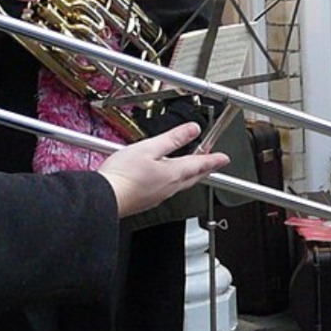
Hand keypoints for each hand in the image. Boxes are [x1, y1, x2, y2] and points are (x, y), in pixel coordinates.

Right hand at [96, 122, 229, 217]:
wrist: (105, 198)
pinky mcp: (146, 201)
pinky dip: (173, 181)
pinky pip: (167, 190)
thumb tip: (193, 130)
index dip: (214, 159)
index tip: (224, 158)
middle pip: (193, 177)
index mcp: (173, 173)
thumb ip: (172, 138)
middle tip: (212, 163)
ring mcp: (158, 196)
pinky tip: (165, 178)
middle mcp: (169, 187)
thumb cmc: (124, 175)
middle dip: (204, 169)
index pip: (200, 164)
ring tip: (192, 168)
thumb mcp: (149, 148)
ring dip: (189, 175)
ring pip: (181, 184)